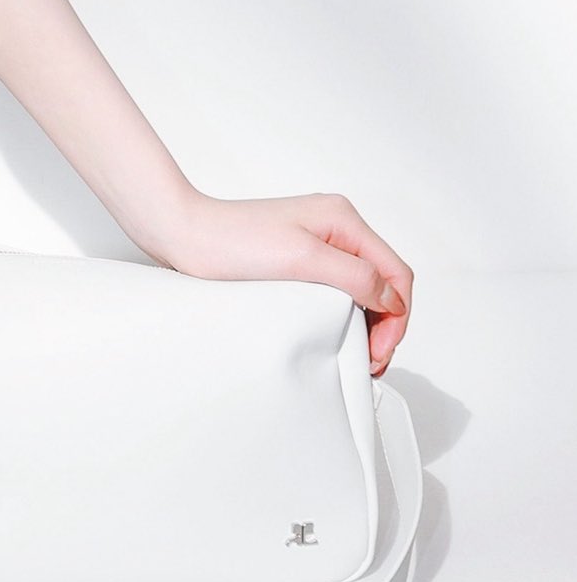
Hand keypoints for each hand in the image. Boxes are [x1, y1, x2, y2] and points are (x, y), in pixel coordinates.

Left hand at [147, 190, 412, 373]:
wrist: (183, 234)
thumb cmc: (231, 241)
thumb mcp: (301, 259)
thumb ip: (353, 276)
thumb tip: (390, 298)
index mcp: (344, 220)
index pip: (396, 272)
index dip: (398, 317)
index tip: (380, 350)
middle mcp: (336, 227)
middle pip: (384, 281)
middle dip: (386, 323)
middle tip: (371, 361)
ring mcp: (317, 242)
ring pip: (363, 286)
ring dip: (368, 321)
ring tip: (359, 354)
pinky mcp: (297, 257)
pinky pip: (337, 287)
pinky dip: (346, 312)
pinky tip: (338, 333)